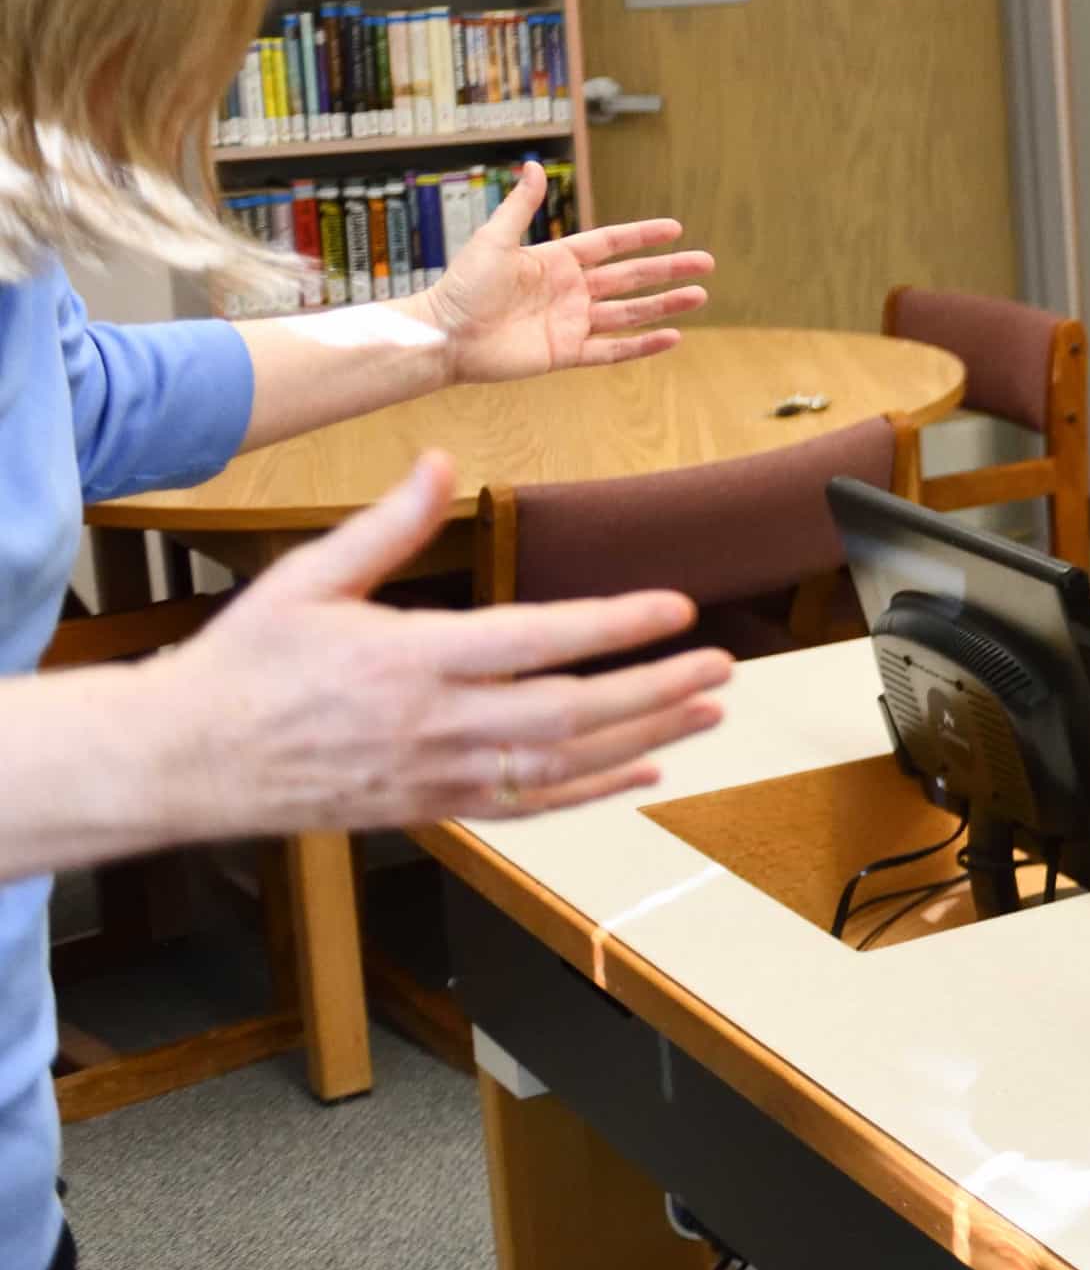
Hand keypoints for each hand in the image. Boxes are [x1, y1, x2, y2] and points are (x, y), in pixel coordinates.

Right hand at [136, 454, 729, 838]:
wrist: (189, 759)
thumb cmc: (247, 663)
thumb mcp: (307, 580)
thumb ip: (384, 525)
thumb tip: (440, 460)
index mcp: (407, 659)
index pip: (535, 640)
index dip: (613, 625)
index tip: (675, 607)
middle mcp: (433, 725)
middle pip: (570, 711)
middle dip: (655, 689)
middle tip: (719, 665)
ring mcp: (437, 775)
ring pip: (565, 762)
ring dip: (645, 737)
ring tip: (706, 710)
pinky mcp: (435, 809)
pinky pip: (533, 804)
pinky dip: (597, 789)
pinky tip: (648, 770)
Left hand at [419, 161, 714, 385]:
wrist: (444, 336)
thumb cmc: (462, 286)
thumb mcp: (494, 240)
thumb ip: (521, 207)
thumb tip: (535, 166)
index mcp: (555, 261)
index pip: (610, 244)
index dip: (642, 236)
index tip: (674, 228)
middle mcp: (570, 291)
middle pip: (630, 277)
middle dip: (668, 270)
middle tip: (705, 262)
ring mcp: (571, 323)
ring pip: (630, 313)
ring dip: (665, 305)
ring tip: (699, 296)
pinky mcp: (567, 353)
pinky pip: (613, 349)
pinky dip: (643, 346)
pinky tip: (671, 338)